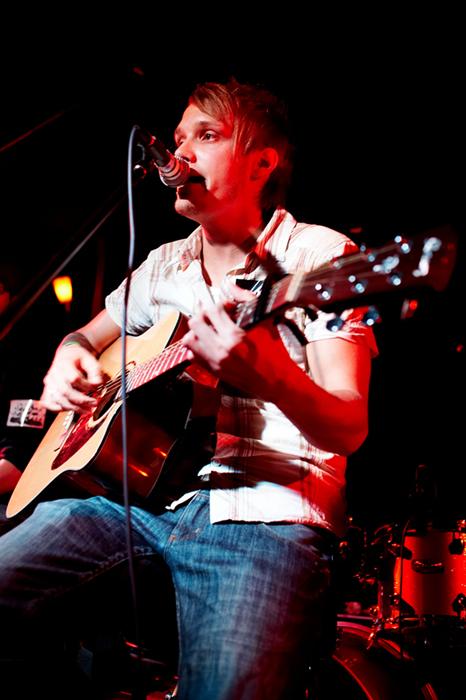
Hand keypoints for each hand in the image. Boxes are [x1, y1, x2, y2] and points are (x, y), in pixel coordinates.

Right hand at [41, 344, 105, 412]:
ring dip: (73, 408)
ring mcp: (49, 383)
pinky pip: (48, 403)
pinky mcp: (47, 390)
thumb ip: (95, 371)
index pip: (74, 378)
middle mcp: (54, 374)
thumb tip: (97, 385)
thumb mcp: (90, 360)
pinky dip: (58, 409)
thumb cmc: (79, 358)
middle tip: (94, 403)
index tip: (96, 388)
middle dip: (81, 400)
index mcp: (64, 364)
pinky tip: (71, 410)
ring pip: (58, 399)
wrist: (67, 355)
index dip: (86, 386)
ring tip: (87, 411)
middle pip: (65, 391)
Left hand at [182, 283, 292, 400]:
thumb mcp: (265, 322)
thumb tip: (231, 286)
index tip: (228, 307)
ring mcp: (215, 361)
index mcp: (234, 335)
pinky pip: (192, 356)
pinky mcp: (214, 371)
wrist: (277, 381)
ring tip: (208, 329)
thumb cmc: (274, 352)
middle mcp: (221, 349)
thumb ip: (248, 300)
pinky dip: (196, 347)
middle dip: (204, 314)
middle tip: (214, 315)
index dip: (219, 303)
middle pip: (195, 323)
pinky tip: (208, 344)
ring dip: (196, 331)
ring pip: (189, 340)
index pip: (213, 310)